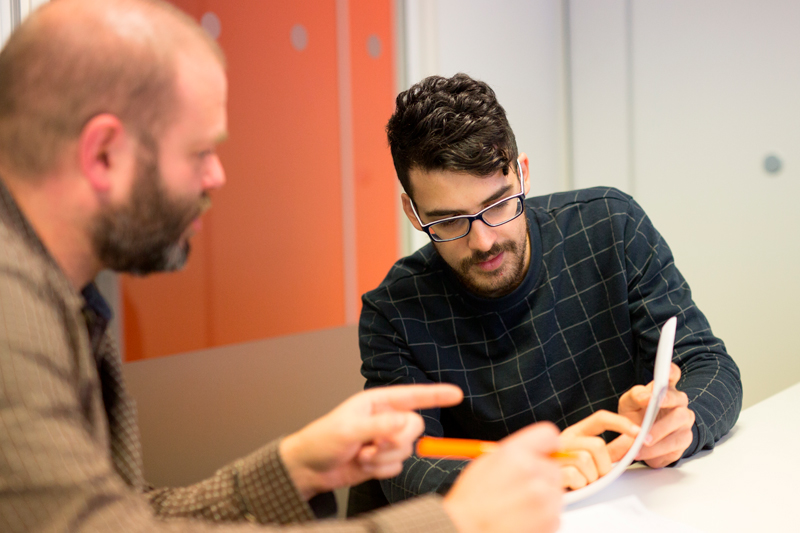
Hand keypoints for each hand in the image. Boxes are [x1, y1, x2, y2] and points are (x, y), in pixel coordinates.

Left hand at [279, 384, 462, 499]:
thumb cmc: (322, 440)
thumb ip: (380, 426)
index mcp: (377, 402)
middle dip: (396, 441)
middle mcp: (385, 419)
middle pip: (414, 428)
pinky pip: (396, 467)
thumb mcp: (349, 429)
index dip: (436, 395)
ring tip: (361, 455)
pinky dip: (380, 470)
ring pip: (406, 450)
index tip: (457, 394)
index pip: (413, 395)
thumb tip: (407, 422)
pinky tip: (362, 465)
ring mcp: (384, 440)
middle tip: (373, 445)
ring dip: (383, 458)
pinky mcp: (382, 460)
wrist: (309, 469)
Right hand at [442, 423, 562, 532]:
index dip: (546, 445)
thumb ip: (515, 453)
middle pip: (553, 466)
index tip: (542, 453)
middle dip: (541, 475)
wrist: (466, 532)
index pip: (548, 434)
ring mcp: (545, 499)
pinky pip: (556, 513)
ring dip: (543, 497)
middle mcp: (533, 473)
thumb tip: (536, 451)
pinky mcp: (552, 521)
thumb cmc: (470, 503)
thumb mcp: (485, 464)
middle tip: (520, 488)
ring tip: (518, 507)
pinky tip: (522, 519)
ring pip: (555, 490)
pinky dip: (543, 517)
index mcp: (515, 454)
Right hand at [558, 410, 639, 489]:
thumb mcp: (591, 458)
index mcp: (576, 433)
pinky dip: (578, 484)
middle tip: (596, 475)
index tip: (638, 432)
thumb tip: (632, 440)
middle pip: (597, 445)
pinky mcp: (550, 470)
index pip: (600, 418)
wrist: (544, 488)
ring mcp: (555, 453)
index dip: (621, 423)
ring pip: (585, 460)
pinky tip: (573, 485)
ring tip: (582, 481)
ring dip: (590, 477)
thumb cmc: (571, 474)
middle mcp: (564, 439)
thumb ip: (612, 450)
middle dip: (603, 465)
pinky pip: (574, 476)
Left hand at [618, 363, 694, 467]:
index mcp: (665, 388)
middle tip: (650, 416)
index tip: (665, 370)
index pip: (673, 374)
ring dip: (658, 435)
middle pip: (679, 402)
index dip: (670, 371)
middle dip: (664, 409)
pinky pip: (674, 447)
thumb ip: (636, 395)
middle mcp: (679, 403)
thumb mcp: (629, 403)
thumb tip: (646, 396)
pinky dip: (657, 451)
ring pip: (678, 427)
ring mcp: (684, 422)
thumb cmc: (636, 415)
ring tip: (640, 443)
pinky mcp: (684, 441)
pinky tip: (644, 453)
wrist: (639, 440)